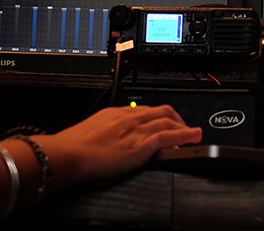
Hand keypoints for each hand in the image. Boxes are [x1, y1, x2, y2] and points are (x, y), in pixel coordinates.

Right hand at [39, 105, 201, 186]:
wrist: (68, 154)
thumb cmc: (71, 148)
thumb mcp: (88, 135)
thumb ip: (100, 136)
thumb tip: (100, 145)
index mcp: (113, 114)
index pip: (142, 110)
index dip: (156, 117)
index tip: (161, 123)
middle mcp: (127, 117)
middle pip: (159, 110)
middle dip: (174, 118)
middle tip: (182, 127)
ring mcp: (135, 129)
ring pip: (167, 120)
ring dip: (184, 126)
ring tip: (193, 133)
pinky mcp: (141, 144)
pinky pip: (169, 135)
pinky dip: (186, 135)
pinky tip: (195, 137)